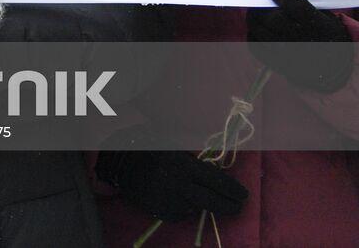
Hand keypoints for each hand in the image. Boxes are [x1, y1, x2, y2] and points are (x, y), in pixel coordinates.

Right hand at [96, 148, 246, 221]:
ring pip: (197, 210)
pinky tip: (177, 198)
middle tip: (238, 206)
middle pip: (214, 203)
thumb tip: (218, 169)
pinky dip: (183, 209)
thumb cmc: (148, 147)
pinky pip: (180, 215)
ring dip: (201, 205)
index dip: (234, 191)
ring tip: (197, 195)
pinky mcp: (159, 211)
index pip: (218, 183)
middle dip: (230, 206)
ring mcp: (169, 200)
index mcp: (184, 166)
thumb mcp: (173, 144)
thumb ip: (195, 158)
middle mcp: (178, 185)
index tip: (244, 195)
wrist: (117, 161)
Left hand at [247, 0, 353, 92]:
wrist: (330, 67)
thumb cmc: (325, 32)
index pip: (288, 1)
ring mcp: (282, 52)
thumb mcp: (322, 9)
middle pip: (266, 14)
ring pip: (255, 26)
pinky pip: (253, 41)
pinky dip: (253, 30)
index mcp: (313, 24)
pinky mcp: (271, 61)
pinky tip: (262, 26)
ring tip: (261, 9)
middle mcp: (296, 39)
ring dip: (254, 13)